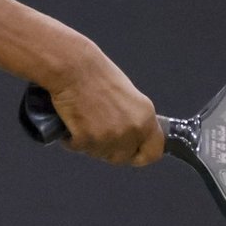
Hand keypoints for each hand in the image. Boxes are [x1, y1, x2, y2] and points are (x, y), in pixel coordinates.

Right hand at [45, 44, 164, 166]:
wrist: (73, 67)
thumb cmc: (96, 75)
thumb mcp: (129, 97)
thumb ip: (134, 120)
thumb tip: (131, 138)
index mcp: (146, 117)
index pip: (154, 152)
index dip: (140, 155)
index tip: (131, 153)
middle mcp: (132, 130)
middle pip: (122, 157)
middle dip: (109, 149)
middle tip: (97, 130)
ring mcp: (110, 137)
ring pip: (99, 154)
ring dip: (89, 143)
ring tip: (84, 119)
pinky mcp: (87, 139)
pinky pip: (78, 148)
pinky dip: (72, 139)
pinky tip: (71, 120)